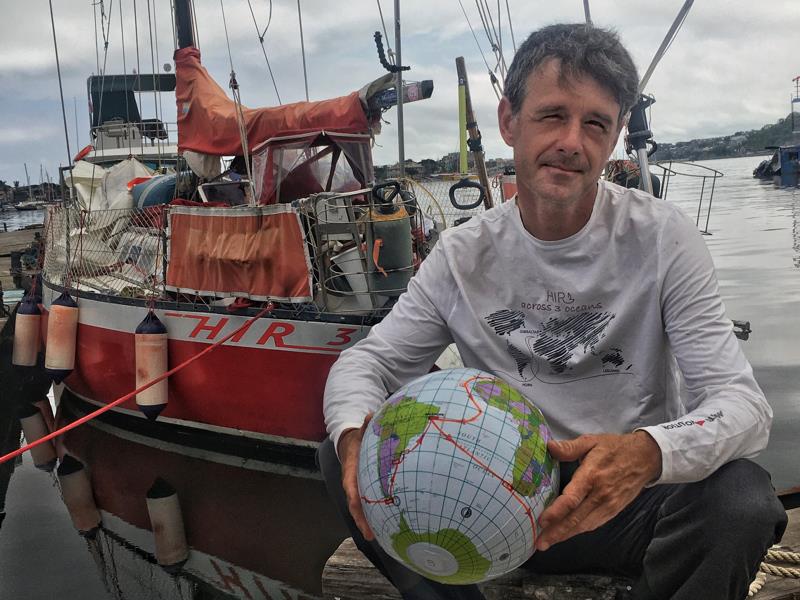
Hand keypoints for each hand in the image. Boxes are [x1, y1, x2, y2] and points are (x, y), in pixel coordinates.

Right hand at [337, 415, 374, 540]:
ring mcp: (357, 489)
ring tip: (379, 537)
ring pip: (361, 508)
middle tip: (371, 535)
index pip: (351, 490)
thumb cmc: (357, 439)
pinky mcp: (364, 490)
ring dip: (368, 522)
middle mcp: (352, 484)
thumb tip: (371, 415)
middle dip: (362, 521)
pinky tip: (386, 524)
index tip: (359, 514)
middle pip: (355, 506)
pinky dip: (374, 515)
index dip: (355, 503)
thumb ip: (366, 426)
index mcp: (350, 472)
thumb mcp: (360, 432)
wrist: (349, 444)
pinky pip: (368, 504)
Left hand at [536, 431, 661, 550]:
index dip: (556, 512)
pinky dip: (579, 531)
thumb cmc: (615, 448)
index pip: (572, 499)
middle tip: (539, 543)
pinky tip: (567, 534)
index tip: (542, 521)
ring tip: (548, 542)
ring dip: (566, 535)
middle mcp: (601, 494)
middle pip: (576, 518)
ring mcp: (609, 505)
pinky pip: (594, 524)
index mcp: (592, 475)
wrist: (645, 458)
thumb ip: (570, 447)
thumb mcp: (591, 441)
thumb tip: (549, 447)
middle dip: (556, 532)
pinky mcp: (614, 510)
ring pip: (584, 525)